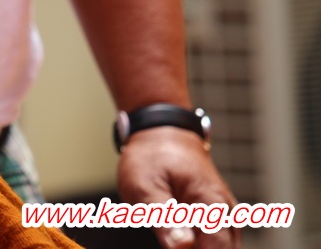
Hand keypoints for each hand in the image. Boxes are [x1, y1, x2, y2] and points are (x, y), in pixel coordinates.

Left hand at [117, 126, 240, 248]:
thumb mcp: (144, 186)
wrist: (160, 132)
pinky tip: (179, 236)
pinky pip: (216, 240)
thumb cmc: (150, 157)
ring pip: (224, 246)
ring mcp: (223, 213)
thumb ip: (164, 217)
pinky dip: (202, 243)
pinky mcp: (216, 214)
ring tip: (173, 232)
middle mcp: (225, 210)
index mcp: (210, 202)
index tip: (176, 245)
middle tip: (172, 237)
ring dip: (202, 245)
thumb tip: (182, 246)